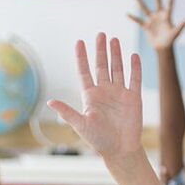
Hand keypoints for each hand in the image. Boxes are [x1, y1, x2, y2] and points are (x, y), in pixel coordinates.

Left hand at [48, 34, 143, 161]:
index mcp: (90, 96)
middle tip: (100, 34)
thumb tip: (50, 101)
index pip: (85, 72)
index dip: (82, 57)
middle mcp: (104, 92)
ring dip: (116, 54)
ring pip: (117, 69)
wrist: (120, 150)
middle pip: (101, 66)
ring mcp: (119, 93)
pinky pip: (134, 79)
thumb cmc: (98, 140)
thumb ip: (67, 112)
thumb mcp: (81, 125)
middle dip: (100, 50)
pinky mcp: (133, 98)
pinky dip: (134, 67)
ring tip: (114, 39)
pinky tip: (133, 55)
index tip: (79, 42)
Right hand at [128, 0, 184, 49]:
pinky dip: (133, 18)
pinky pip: (138, 21)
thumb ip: (183, 24)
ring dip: (140, 2)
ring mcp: (152, 20)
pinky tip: (127, 14)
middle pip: (157, 1)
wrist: (163, 47)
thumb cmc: (171, 40)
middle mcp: (159, 15)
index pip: (169, 3)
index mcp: (167, 16)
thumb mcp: (177, 32)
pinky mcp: (146, 26)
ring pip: (145, 9)